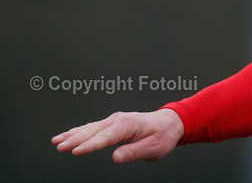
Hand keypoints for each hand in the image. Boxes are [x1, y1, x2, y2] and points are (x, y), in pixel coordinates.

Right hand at [52, 108, 184, 162]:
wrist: (170, 122)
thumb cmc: (163, 135)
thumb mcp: (154, 148)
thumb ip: (134, 152)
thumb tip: (115, 157)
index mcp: (130, 124)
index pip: (107, 137)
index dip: (91, 145)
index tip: (76, 151)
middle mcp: (120, 119)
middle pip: (94, 130)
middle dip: (75, 139)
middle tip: (60, 146)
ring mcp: (114, 120)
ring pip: (90, 128)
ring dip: (72, 134)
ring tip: (57, 141)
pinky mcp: (112, 123)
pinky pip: (92, 127)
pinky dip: (78, 131)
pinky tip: (66, 135)